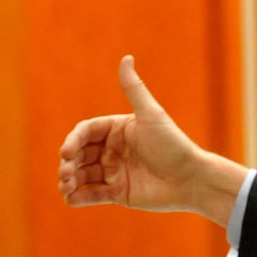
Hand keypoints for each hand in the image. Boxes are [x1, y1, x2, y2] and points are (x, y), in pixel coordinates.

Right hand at [57, 56, 246, 223]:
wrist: (192, 180)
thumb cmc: (173, 145)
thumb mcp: (151, 115)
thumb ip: (134, 89)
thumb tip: (126, 57)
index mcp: (117, 129)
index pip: (86, 132)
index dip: (73, 141)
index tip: (67, 153)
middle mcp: (112, 150)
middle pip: (80, 154)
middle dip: (69, 163)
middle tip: (65, 173)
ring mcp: (114, 172)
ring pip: (83, 175)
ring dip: (70, 180)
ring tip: (65, 187)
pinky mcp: (118, 193)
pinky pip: (92, 195)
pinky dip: (79, 197)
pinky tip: (70, 199)